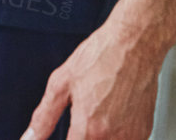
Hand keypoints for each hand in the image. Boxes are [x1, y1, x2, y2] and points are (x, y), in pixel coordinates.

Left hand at [24, 13, 166, 139]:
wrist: (135, 44)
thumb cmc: (101, 57)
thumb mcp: (61, 83)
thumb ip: (44, 116)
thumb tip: (30, 136)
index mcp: (89, 128)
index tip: (64, 133)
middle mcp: (113, 137)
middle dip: (80, 137)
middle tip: (78, 121)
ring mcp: (132, 136)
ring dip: (97, 137)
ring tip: (95, 114)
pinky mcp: (145, 130)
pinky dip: (116, 135)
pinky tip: (110, 117)